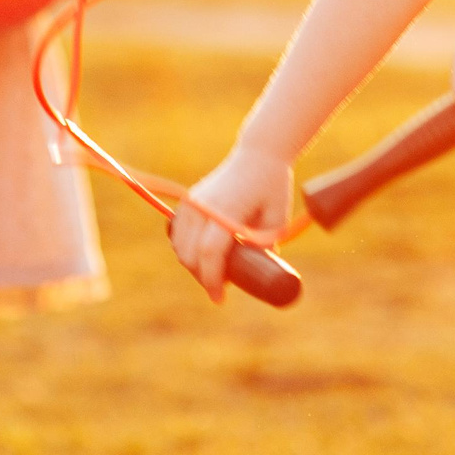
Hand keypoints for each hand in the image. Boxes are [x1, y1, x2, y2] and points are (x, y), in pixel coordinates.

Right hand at [169, 145, 293, 303]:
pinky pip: (177, 233)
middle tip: (221, 289)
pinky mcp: (188, 201)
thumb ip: (265, 246)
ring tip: (214, 273)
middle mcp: (203, 206)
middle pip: (190, 254)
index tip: (220, 299)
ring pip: (180, 246)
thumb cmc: (272, 187)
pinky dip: (185, 249)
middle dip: (203, 277)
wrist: (258, 155)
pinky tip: (199, 258)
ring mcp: (192, 202)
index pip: (210, 253)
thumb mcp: (276, 220)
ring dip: (193, 265)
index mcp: (227, 210)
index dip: (212, 280)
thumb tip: (257, 273)